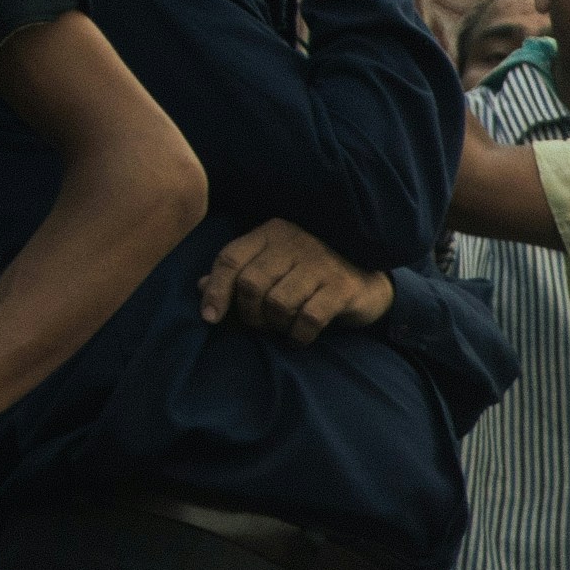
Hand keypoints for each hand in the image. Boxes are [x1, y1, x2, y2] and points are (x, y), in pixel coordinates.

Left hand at [198, 218, 393, 345]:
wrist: (370, 279)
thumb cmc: (312, 273)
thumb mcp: (274, 265)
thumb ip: (239, 273)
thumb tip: (199, 286)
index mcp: (271, 232)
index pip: (230, 258)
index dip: (215, 290)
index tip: (211, 317)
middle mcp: (295, 241)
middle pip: (251, 284)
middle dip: (249, 313)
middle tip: (260, 324)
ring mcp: (321, 263)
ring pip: (278, 303)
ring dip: (276, 325)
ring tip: (284, 327)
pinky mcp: (342, 286)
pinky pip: (309, 318)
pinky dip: (300, 334)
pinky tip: (300, 337)